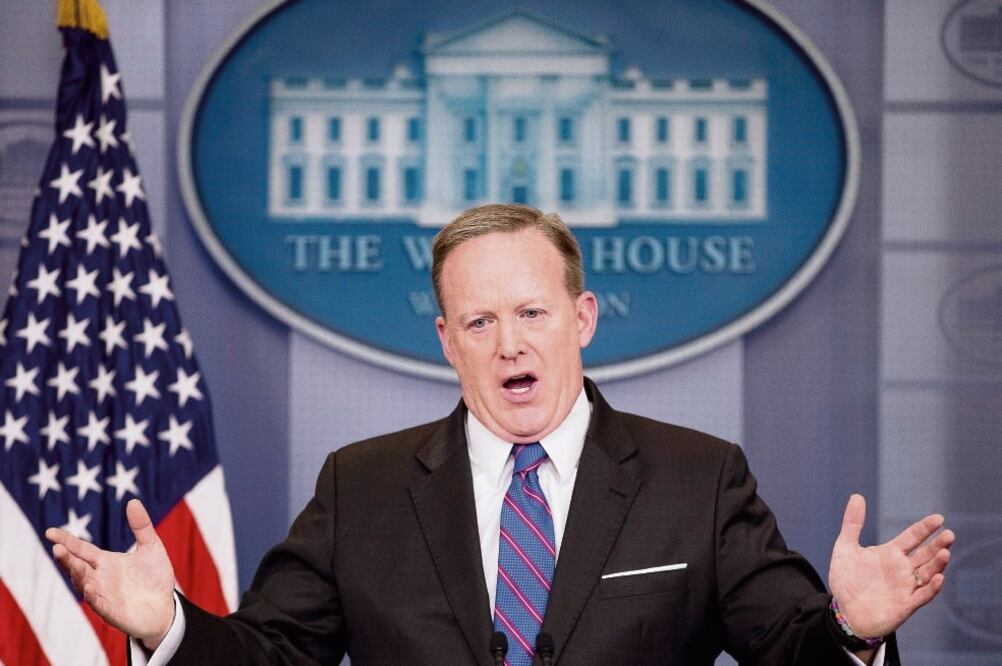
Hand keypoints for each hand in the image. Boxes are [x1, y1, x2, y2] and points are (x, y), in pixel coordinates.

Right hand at [46, 499, 176, 649]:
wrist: (166, 607)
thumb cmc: (154, 578)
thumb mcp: (151, 547)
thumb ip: (141, 526)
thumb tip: (132, 501)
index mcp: (105, 562)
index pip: (81, 549)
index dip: (67, 541)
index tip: (50, 531)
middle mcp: (100, 578)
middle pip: (77, 567)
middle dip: (67, 558)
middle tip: (57, 547)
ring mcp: (104, 595)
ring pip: (84, 585)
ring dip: (77, 575)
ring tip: (72, 564)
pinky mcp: (112, 612)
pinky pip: (99, 604)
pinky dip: (93, 596)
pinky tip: (89, 587)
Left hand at [828, 494, 953, 638]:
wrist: (843, 611)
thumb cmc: (847, 580)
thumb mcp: (845, 548)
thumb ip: (852, 523)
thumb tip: (857, 496)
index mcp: (891, 553)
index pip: (912, 537)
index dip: (925, 528)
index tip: (939, 518)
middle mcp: (902, 569)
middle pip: (925, 554)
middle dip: (938, 545)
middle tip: (949, 534)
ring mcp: (906, 586)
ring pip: (928, 573)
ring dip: (937, 564)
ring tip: (945, 552)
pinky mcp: (905, 604)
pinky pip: (922, 596)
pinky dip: (931, 588)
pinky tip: (938, 578)